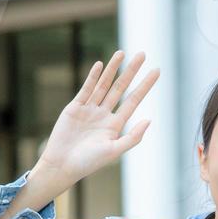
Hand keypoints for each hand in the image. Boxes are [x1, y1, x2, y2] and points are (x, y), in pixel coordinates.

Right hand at [36, 50, 159, 184]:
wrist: (61, 165)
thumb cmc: (87, 163)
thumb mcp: (113, 151)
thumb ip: (133, 137)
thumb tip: (149, 120)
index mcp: (115, 125)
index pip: (133, 100)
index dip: (145, 85)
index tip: (156, 71)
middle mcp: (103, 115)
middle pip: (120, 88)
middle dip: (131, 71)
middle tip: (143, 54)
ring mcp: (89, 110)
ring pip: (103, 85)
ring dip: (113, 69)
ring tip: (122, 53)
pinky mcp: (74, 108)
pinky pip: (86, 89)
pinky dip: (93, 77)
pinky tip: (100, 65)